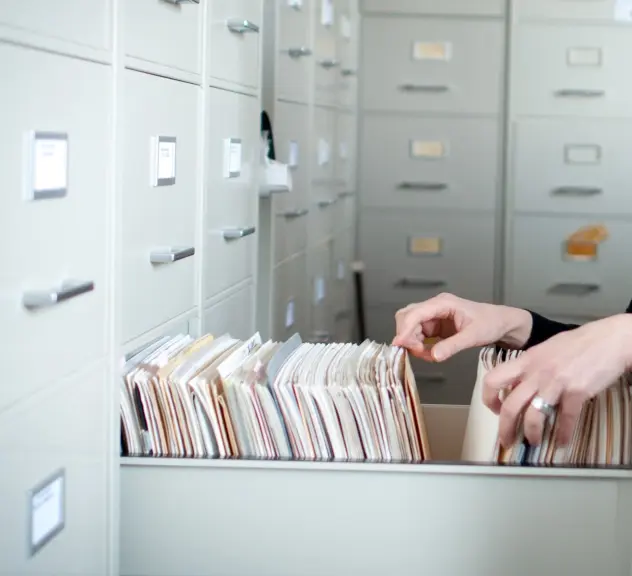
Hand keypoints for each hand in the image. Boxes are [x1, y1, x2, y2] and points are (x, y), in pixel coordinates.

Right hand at [392, 293, 532, 361]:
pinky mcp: (433, 327)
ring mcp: (432, 317)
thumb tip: (434, 356)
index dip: (405, 329)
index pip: (415, 313)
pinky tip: (429, 354)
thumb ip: (453, 346)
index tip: (400, 344)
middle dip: (407, 336)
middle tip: (417, 352)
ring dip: (413, 343)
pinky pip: (418, 335)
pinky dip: (419, 346)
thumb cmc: (490, 324)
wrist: (500, 324)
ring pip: (410, 328)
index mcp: (443, 303)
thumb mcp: (474, 336)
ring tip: (428, 356)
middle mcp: (434, 307)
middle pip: (407, 317)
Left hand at [483, 314, 631, 447]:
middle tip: (507, 441)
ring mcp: (555, 383)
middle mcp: (535, 373)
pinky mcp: (576, 391)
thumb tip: (518, 385)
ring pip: (533, 416)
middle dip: (505, 428)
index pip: (492, 379)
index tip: (494, 410)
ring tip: (533, 442)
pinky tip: (563, 441)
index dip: (488, 399)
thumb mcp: (544, 350)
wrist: (608, 339)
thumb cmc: (577, 344)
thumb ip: (529, 367)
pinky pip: (565, 419)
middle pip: (510, 405)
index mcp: (525, 361)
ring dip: (532, 434)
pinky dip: (563, 434)